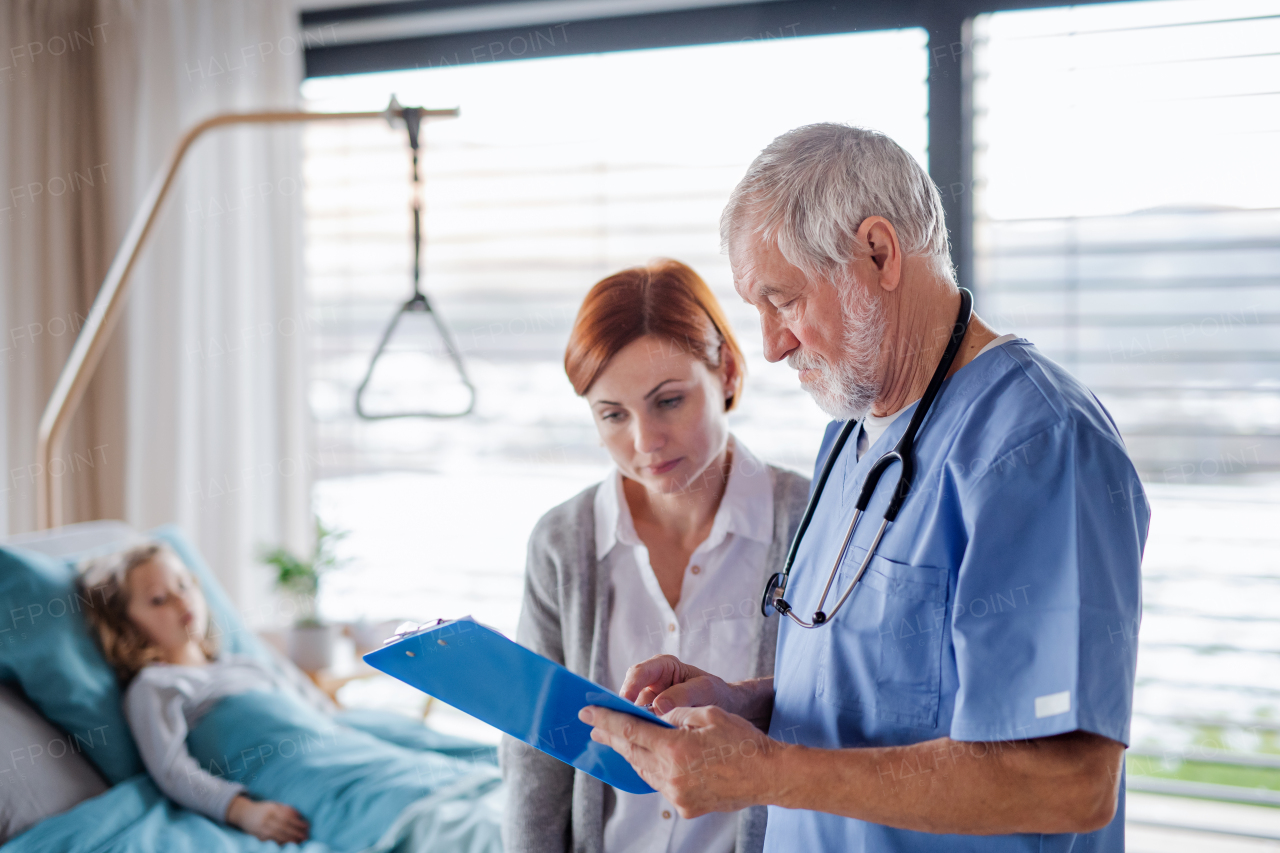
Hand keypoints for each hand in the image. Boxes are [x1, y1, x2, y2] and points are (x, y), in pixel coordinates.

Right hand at [226, 794, 309, 843]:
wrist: (244, 814)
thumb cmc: (263, 809)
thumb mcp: (274, 805)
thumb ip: (286, 809)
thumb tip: (299, 816)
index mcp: (272, 809)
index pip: (288, 817)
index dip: (298, 822)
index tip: (307, 826)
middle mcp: (267, 819)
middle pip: (284, 827)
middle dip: (296, 833)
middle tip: (306, 836)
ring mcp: (261, 829)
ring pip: (278, 836)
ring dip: (290, 839)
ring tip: (299, 841)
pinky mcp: (258, 836)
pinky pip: (271, 841)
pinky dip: (281, 843)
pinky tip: (288, 844)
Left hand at [580, 703, 786, 817]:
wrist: (769, 775)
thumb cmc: (743, 741)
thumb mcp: (708, 714)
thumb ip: (677, 714)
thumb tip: (656, 716)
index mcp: (675, 750)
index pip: (631, 731)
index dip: (607, 720)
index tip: (588, 713)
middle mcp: (672, 776)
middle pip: (633, 753)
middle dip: (612, 738)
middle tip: (595, 727)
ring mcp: (679, 795)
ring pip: (645, 771)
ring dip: (632, 755)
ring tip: (619, 742)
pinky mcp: (687, 806)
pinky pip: (662, 784)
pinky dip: (654, 770)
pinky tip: (651, 760)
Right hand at [621, 654, 771, 727]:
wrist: (730, 709)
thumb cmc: (718, 694)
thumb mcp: (705, 690)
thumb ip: (683, 695)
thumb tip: (659, 707)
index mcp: (663, 667)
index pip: (639, 673)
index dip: (629, 687)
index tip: (625, 704)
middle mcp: (652, 683)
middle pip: (628, 693)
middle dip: (621, 709)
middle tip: (617, 725)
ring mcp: (650, 702)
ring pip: (631, 713)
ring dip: (629, 726)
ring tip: (624, 741)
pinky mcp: (652, 720)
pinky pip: (640, 726)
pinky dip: (639, 736)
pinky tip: (638, 749)